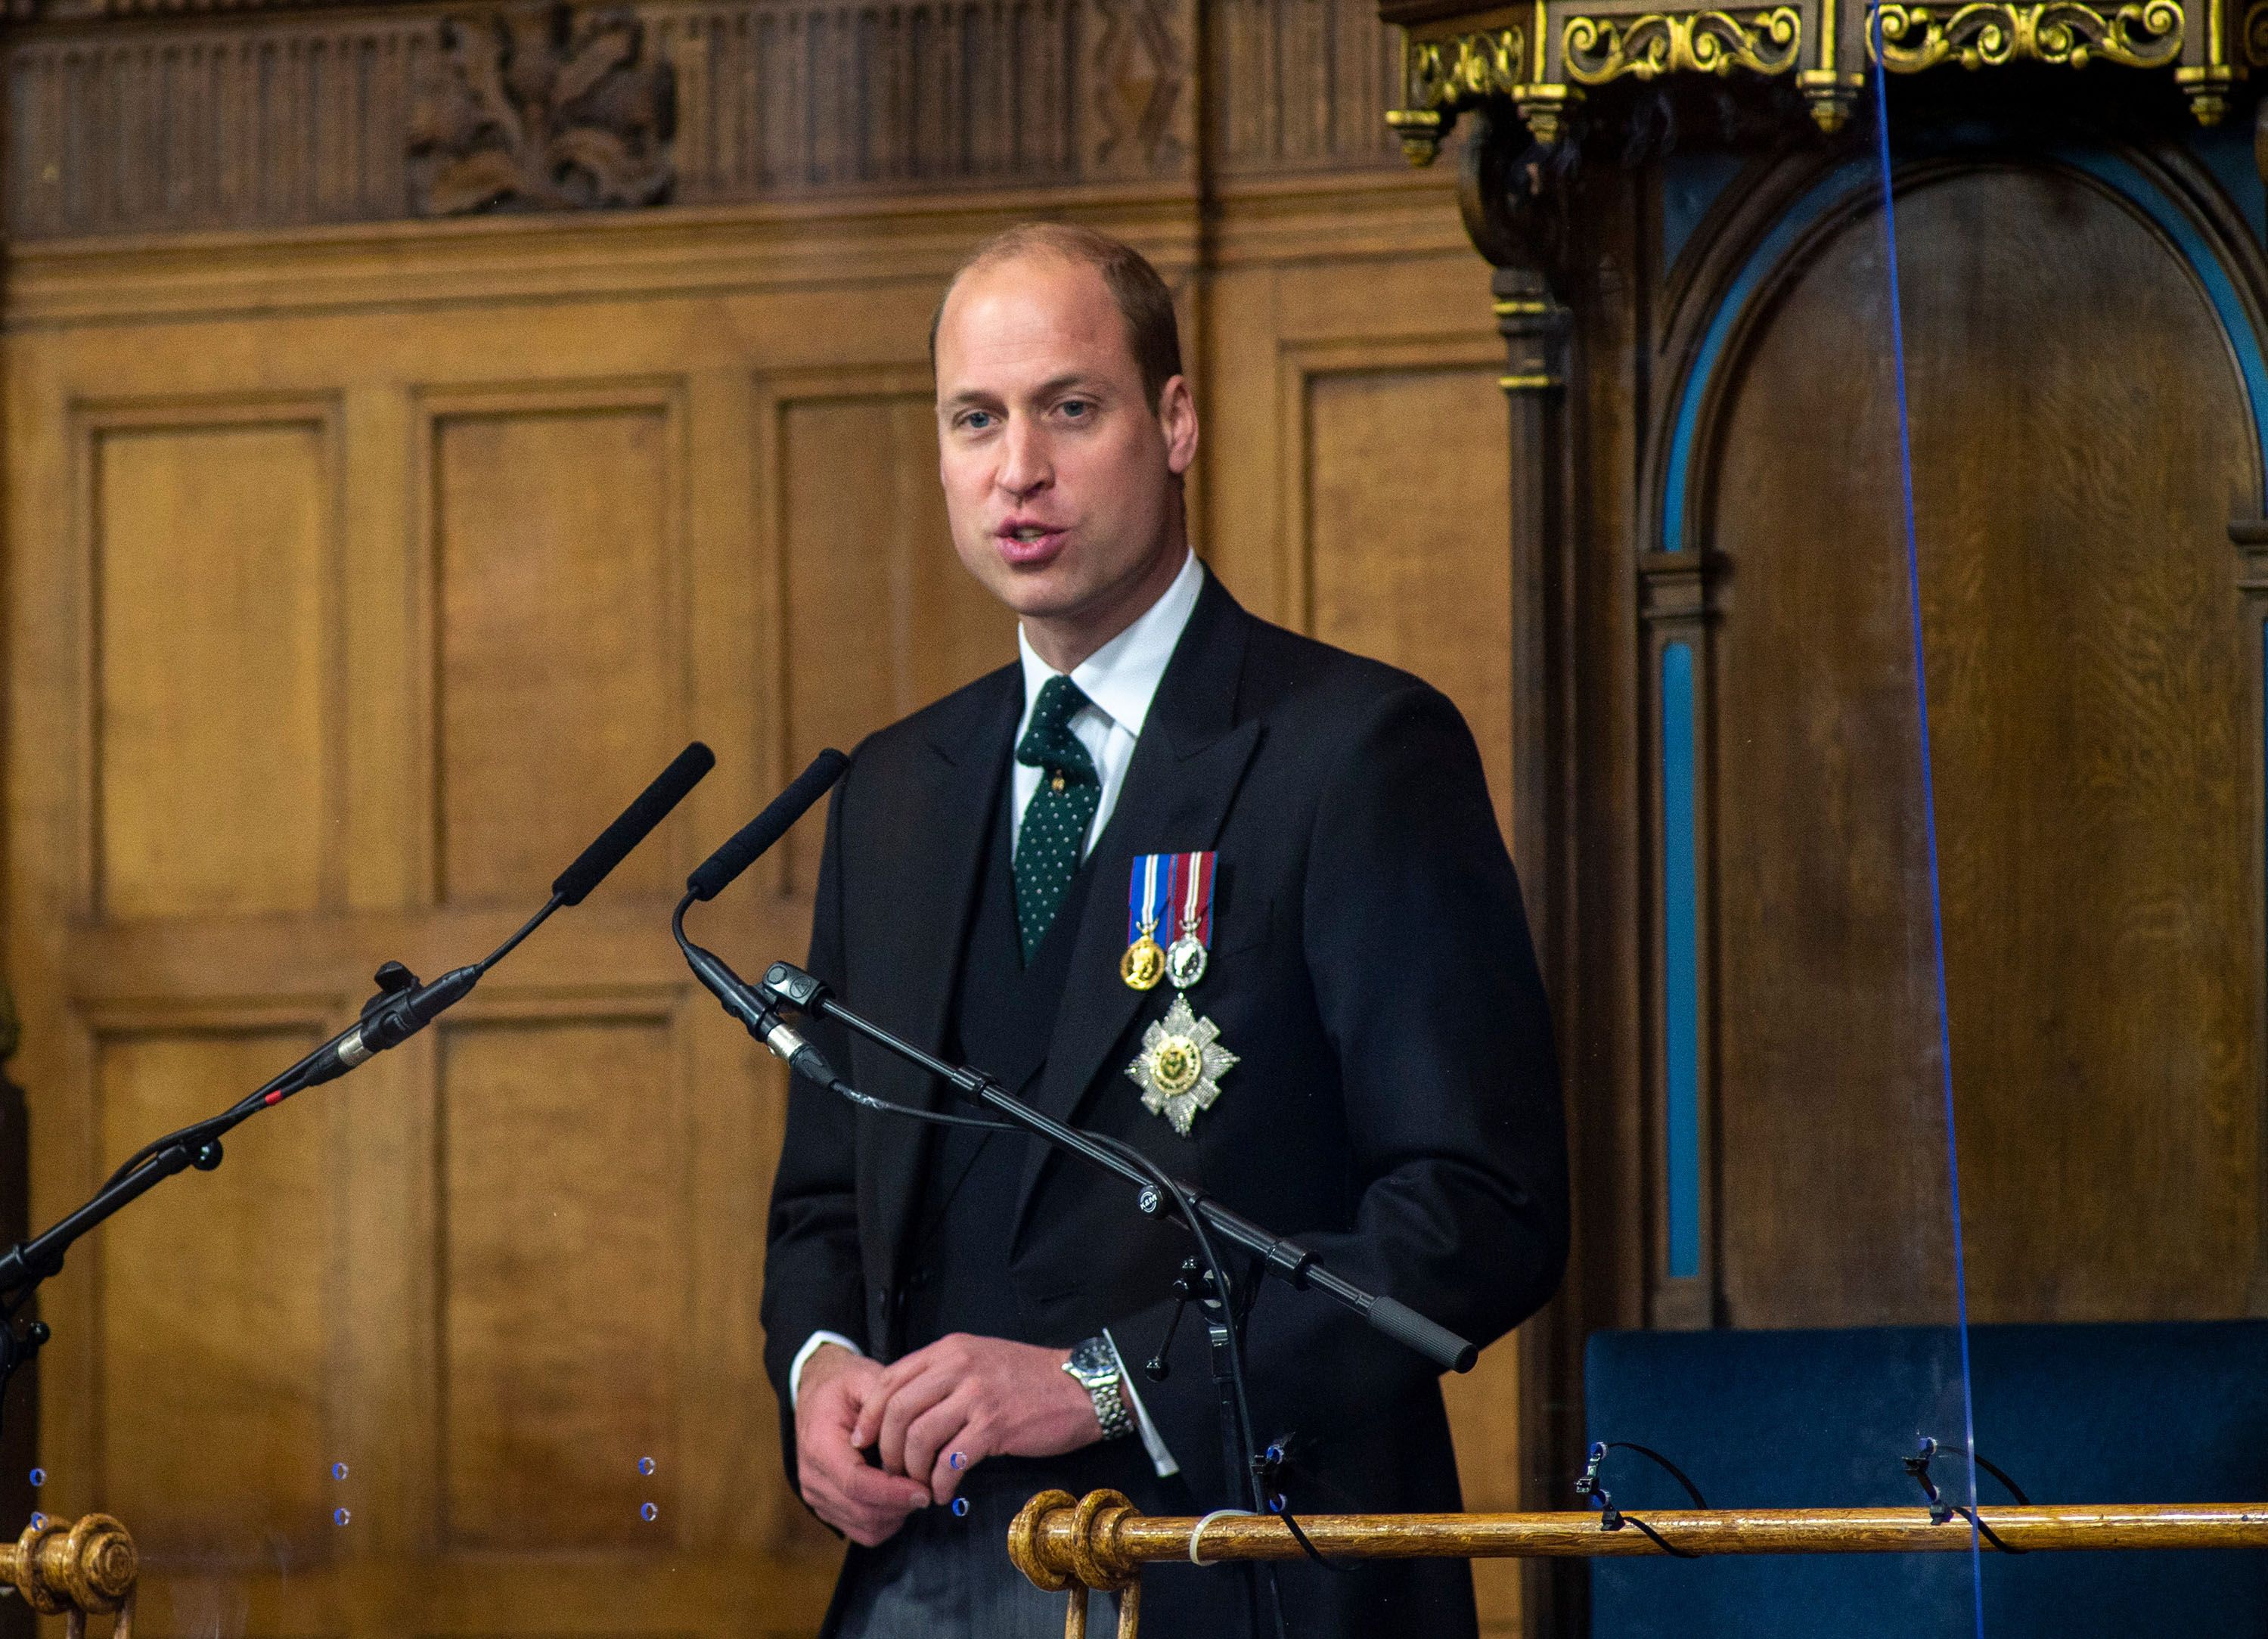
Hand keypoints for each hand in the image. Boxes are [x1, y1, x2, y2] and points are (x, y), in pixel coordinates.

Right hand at [796, 1344, 930, 1544]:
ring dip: (896, 1515)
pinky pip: (861, 1531)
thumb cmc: (845, 1385)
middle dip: (900, 1505)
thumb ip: (887, 1403)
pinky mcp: (826, 1507)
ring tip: (916, 1488)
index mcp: (820, 1444)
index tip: (925, 1489)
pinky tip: (900, 1497)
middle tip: (930, 1488)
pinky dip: (886, 1521)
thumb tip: (911, 1435)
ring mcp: (816, 1496)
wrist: (816, 1393)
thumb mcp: (865, 1378)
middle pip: (862, 1510)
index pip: (856, 1482)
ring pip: (864, 1528)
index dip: (893, 1491)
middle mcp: (812, 1476)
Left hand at [852, 1332, 1107, 1502]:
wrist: (1081, 1387)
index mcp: (950, 1350)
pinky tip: (945, 1492)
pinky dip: (941, 1483)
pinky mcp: (995, 1426)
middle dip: (886, 1449)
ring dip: (913, 1470)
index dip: (870, 1415)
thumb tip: (902, 1409)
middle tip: (892, 1471)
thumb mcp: (980, 1360)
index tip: (863, 1442)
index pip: (890, 1380)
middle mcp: (959, 1367)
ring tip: (920, 1484)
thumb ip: (942, 1376)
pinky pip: (951, 1460)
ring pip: (920, 1437)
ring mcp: (977, 1396)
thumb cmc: (1029, 1379)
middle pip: (898, 1411)